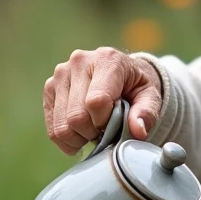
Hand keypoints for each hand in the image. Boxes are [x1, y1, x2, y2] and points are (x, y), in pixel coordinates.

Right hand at [43, 47, 162, 153]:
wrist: (121, 74)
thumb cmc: (136, 87)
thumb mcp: (150, 97)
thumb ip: (146, 113)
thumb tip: (138, 131)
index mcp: (107, 60)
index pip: (96, 101)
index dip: (105, 122)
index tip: (114, 123)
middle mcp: (79, 62)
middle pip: (76, 117)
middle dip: (92, 133)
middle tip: (105, 130)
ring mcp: (61, 73)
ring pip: (61, 125)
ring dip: (79, 138)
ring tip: (93, 131)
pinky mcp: (49, 87)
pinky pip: (52, 127)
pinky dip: (67, 139)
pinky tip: (80, 134)